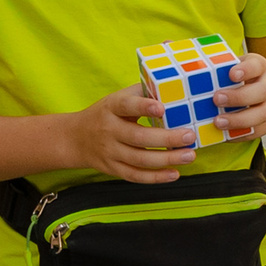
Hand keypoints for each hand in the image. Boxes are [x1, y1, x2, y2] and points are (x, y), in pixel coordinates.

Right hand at [67, 86, 197, 183]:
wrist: (75, 138)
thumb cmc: (106, 114)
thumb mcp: (118, 98)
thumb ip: (142, 93)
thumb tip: (173, 88)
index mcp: (111, 108)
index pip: (125, 106)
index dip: (143, 107)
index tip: (161, 108)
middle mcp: (108, 130)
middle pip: (138, 137)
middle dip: (166, 138)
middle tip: (189, 136)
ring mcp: (110, 151)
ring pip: (139, 159)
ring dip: (167, 159)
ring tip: (189, 155)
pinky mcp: (112, 168)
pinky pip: (135, 176)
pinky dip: (155, 177)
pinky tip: (174, 174)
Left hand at [215, 49, 265, 140]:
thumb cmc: (242, 80)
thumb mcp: (234, 66)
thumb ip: (217, 67)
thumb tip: (183, 60)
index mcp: (259, 68)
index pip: (257, 65)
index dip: (246, 70)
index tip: (231, 74)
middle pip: (263, 91)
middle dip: (240, 97)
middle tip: (217, 99)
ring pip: (263, 114)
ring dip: (240, 119)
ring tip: (218, 122)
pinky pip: (258, 131)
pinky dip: (241, 134)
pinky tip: (225, 134)